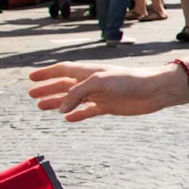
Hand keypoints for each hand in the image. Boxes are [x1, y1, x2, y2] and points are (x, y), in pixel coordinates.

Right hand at [28, 62, 184, 120]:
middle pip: (64, 85)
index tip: (31, 78)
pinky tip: (67, 118)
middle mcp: (93, 82)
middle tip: (31, 95)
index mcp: (89, 72)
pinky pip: (88, 111)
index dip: (47, 74)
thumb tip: (61, 109)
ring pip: (73, 99)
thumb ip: (77, 92)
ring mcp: (100, 95)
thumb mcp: (100, 81)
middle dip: (48, 89)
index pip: (63, 70)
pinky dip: (77, 115)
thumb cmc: (131, 80)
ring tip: (41, 107)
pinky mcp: (109, 107)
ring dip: (57, 102)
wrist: (157, 90)